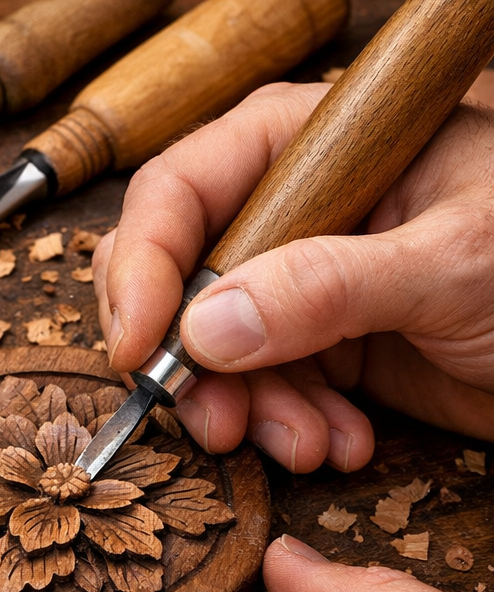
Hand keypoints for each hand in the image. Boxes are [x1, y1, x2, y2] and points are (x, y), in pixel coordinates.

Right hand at [92, 80, 493, 472]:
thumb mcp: (452, 262)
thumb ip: (328, 286)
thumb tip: (206, 326)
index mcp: (313, 146)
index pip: (180, 190)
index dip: (142, 267)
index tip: (140, 348)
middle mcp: (295, 209)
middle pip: (180, 277)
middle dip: (193, 361)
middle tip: (215, 420)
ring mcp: (307, 279)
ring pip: (214, 349)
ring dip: (249, 410)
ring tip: (306, 445)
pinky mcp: (325, 343)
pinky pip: (265, 389)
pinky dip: (288, 427)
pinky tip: (339, 444)